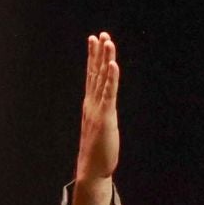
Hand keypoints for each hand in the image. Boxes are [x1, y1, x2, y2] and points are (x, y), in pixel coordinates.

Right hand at [71, 32, 119, 204]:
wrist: (91, 170)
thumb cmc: (97, 152)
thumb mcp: (99, 128)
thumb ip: (101, 115)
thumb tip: (104, 108)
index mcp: (90, 105)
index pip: (91, 76)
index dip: (93, 57)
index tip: (94, 40)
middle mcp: (91, 103)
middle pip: (94, 73)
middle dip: (98, 53)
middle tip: (100, 34)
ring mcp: (97, 109)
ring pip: (101, 79)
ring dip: (105, 59)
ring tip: (108, 42)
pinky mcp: (106, 117)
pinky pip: (109, 94)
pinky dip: (111, 78)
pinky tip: (113, 65)